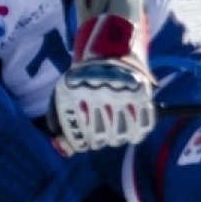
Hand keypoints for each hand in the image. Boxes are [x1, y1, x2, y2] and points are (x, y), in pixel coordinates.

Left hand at [51, 15, 156, 151]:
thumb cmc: (82, 79)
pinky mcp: (140, 95)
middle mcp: (97, 95)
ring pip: (120, 136)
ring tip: (113, 131)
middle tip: (99, 135)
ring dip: (115, 138)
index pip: (79, 136)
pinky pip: (142, 126)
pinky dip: (136, 132)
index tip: (83, 141)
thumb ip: (58, 122)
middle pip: (99, 138)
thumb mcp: (63, 94)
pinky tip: (131, 130)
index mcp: (74, 94)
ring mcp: (120, 95)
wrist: (107, 50)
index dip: (81, 143)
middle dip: (97, 140)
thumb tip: (66, 150)